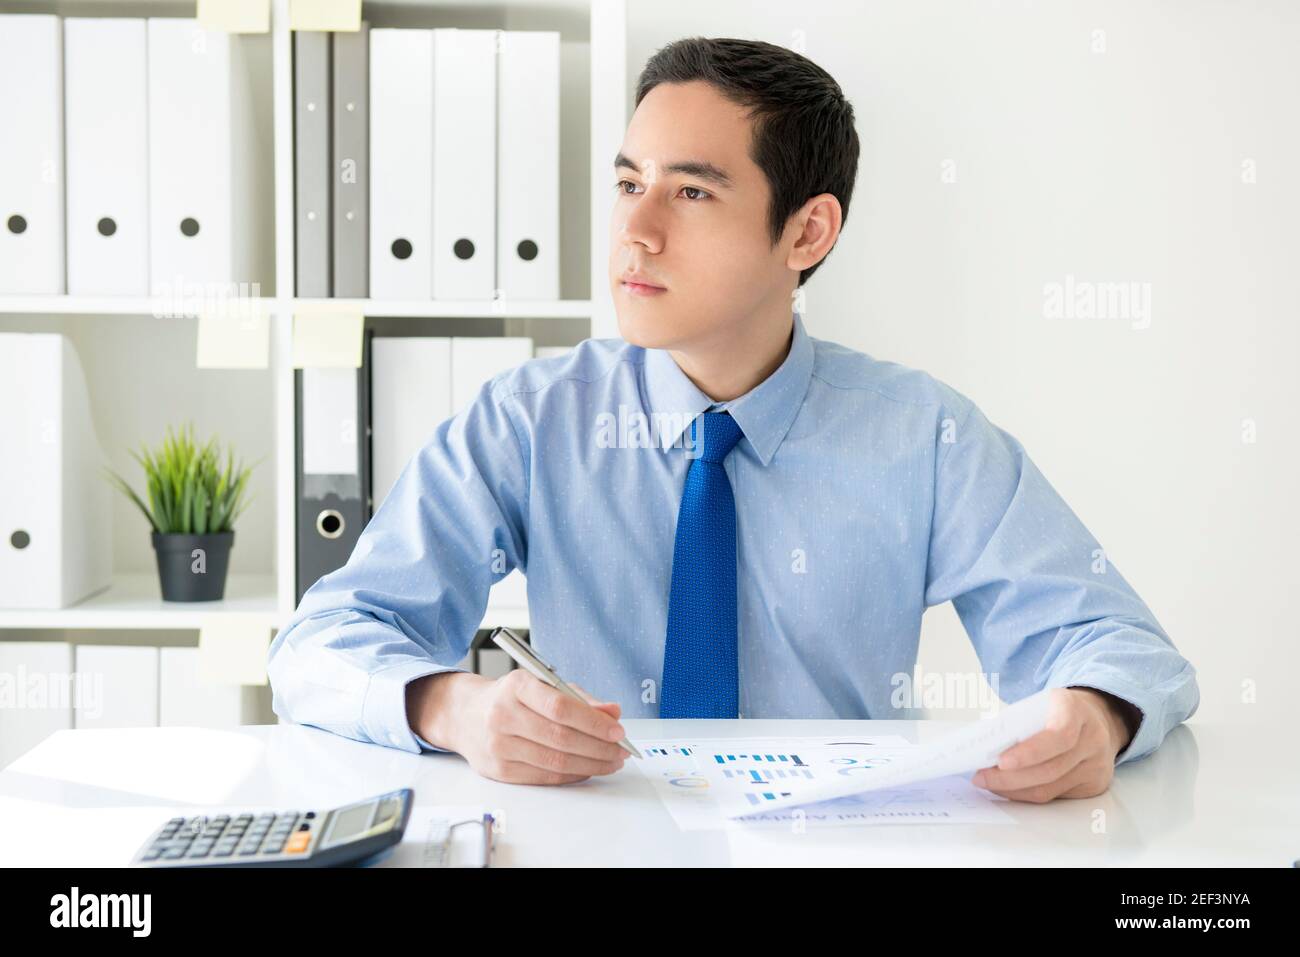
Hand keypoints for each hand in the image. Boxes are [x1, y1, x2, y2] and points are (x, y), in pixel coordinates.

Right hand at [409, 670, 629, 784]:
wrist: (465, 715)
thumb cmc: (511, 698)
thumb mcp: (543, 685)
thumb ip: (580, 698)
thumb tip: (613, 712)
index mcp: (516, 686)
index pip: (560, 707)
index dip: (593, 722)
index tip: (617, 730)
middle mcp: (502, 715)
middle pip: (560, 738)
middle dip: (598, 747)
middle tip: (621, 750)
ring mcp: (498, 745)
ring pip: (554, 762)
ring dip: (590, 764)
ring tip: (611, 762)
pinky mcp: (498, 770)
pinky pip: (544, 777)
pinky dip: (571, 775)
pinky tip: (587, 769)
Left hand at [969, 687, 1135, 802]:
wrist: (1096, 718)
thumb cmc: (1056, 710)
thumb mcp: (1040, 703)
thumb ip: (1020, 721)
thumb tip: (986, 747)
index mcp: (1076, 710)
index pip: (1059, 736)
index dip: (1030, 752)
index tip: (1001, 761)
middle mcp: (1093, 739)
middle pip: (1050, 769)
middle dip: (1010, 778)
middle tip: (982, 777)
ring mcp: (1097, 765)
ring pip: (1050, 788)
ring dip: (1014, 789)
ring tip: (989, 783)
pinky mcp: (1094, 784)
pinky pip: (1055, 796)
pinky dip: (1027, 794)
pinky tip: (1009, 788)